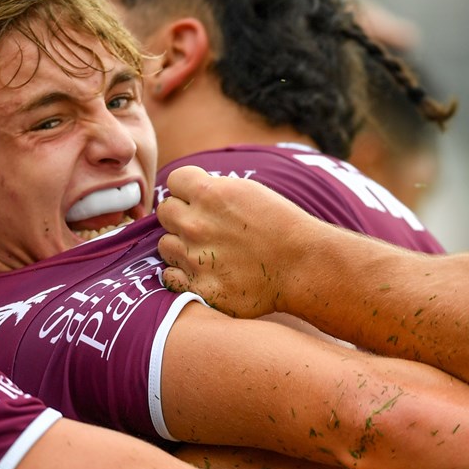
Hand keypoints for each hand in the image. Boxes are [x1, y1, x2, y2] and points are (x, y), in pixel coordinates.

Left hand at [156, 166, 321, 318]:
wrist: (303, 265)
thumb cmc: (281, 225)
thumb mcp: (248, 190)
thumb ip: (213, 188)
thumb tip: (188, 190)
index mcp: (209, 194)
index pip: (174, 180)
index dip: (187, 189)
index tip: (200, 199)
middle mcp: (196, 224)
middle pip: (165, 211)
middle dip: (181, 216)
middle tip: (204, 226)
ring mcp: (195, 258)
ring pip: (165, 245)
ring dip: (181, 246)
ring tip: (207, 251)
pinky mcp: (200, 288)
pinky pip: (170, 277)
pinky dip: (183, 275)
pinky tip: (204, 272)